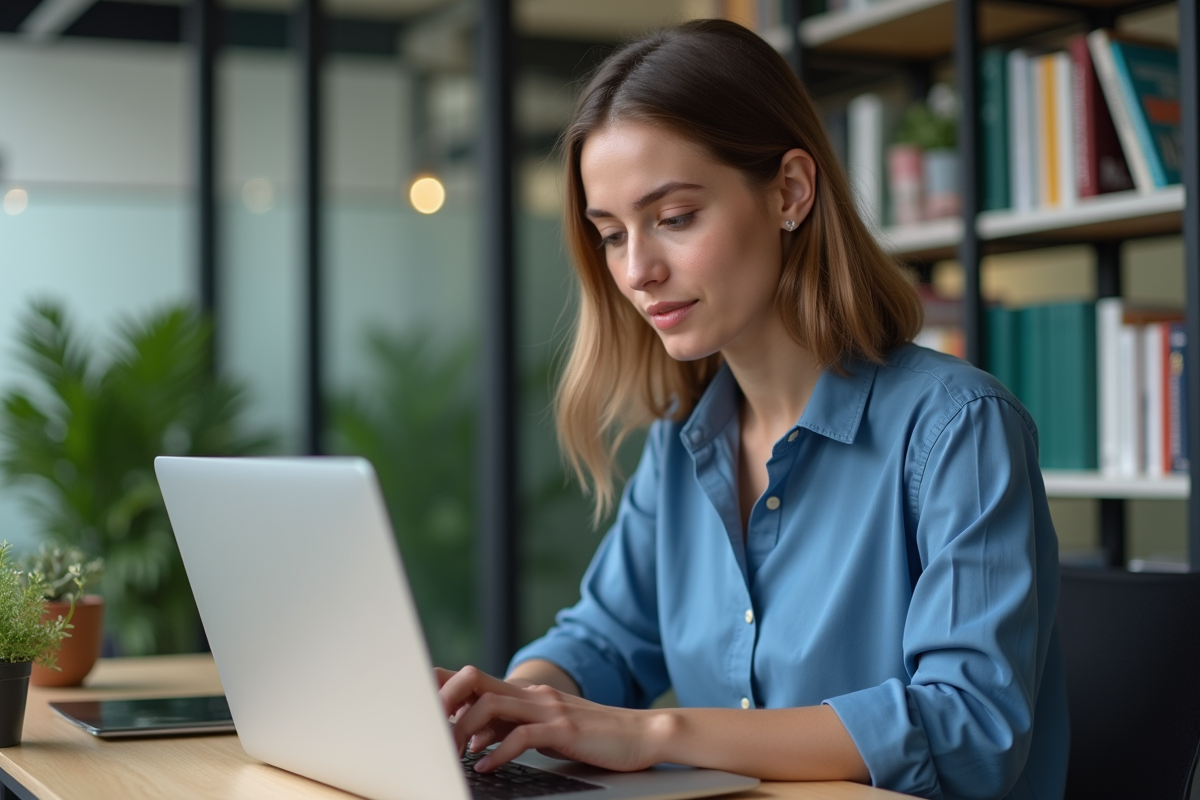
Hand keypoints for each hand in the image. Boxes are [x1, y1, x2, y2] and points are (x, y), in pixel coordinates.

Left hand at [435, 665, 668, 773]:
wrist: (641, 734)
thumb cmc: (591, 736)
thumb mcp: (544, 727)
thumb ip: (510, 726)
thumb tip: (470, 737)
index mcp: (525, 694)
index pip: (475, 679)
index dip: (443, 684)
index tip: (416, 699)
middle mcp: (533, 695)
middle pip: (475, 681)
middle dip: (444, 700)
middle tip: (425, 726)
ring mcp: (549, 709)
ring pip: (492, 706)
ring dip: (464, 729)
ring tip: (452, 754)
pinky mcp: (564, 730)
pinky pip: (523, 736)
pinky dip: (499, 751)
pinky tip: (487, 766)